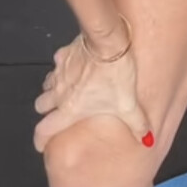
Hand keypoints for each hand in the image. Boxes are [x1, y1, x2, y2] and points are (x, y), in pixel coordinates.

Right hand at [32, 30, 152, 153]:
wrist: (108, 41)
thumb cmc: (114, 72)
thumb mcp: (128, 104)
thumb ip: (137, 123)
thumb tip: (146, 138)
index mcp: (70, 108)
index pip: (45, 129)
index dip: (40, 139)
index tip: (41, 145)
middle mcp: (59, 92)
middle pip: (40, 106)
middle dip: (45, 112)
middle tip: (56, 116)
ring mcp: (59, 72)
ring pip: (46, 86)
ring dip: (51, 91)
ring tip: (64, 93)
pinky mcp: (64, 55)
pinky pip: (56, 64)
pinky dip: (61, 69)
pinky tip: (74, 68)